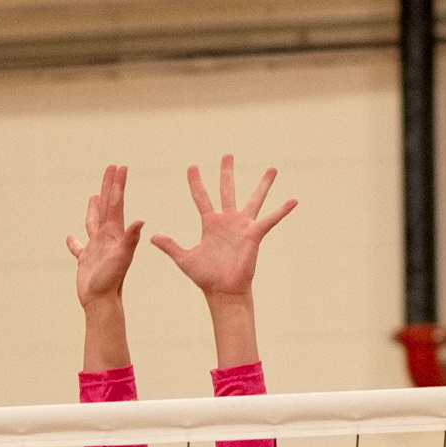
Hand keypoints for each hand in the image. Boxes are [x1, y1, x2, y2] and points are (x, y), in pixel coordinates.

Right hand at [70, 165, 145, 308]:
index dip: (117, 185)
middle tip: (111, 168)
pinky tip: (70, 237)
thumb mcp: (122, 258)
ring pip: (93, 222)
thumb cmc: (112, 281)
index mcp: (115, 234)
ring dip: (93, 208)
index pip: (116, 203)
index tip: (120, 167)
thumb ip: (130, 239)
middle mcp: (106, 237)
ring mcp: (96, 248)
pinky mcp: (86, 260)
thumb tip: (141, 221)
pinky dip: (74, 242)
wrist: (103, 303)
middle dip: (108, 187)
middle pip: (106, 206)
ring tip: (93, 195)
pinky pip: (78, 247)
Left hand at [147, 156, 295, 301]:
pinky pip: (270, 219)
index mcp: (210, 223)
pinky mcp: (254, 234)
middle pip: (227, 190)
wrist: (223, 291)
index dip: (196, 183)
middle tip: (227, 155)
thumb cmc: (206, 277)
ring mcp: (242, 226)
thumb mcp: (184, 259)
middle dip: (226, 172)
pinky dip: (282, 210)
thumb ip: (170, 246)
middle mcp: (227, 220)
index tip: (191, 167)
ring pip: (254, 199)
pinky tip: (293, 200)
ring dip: (263, 184)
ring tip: (272, 169)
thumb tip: (152, 237)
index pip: (201, 197)